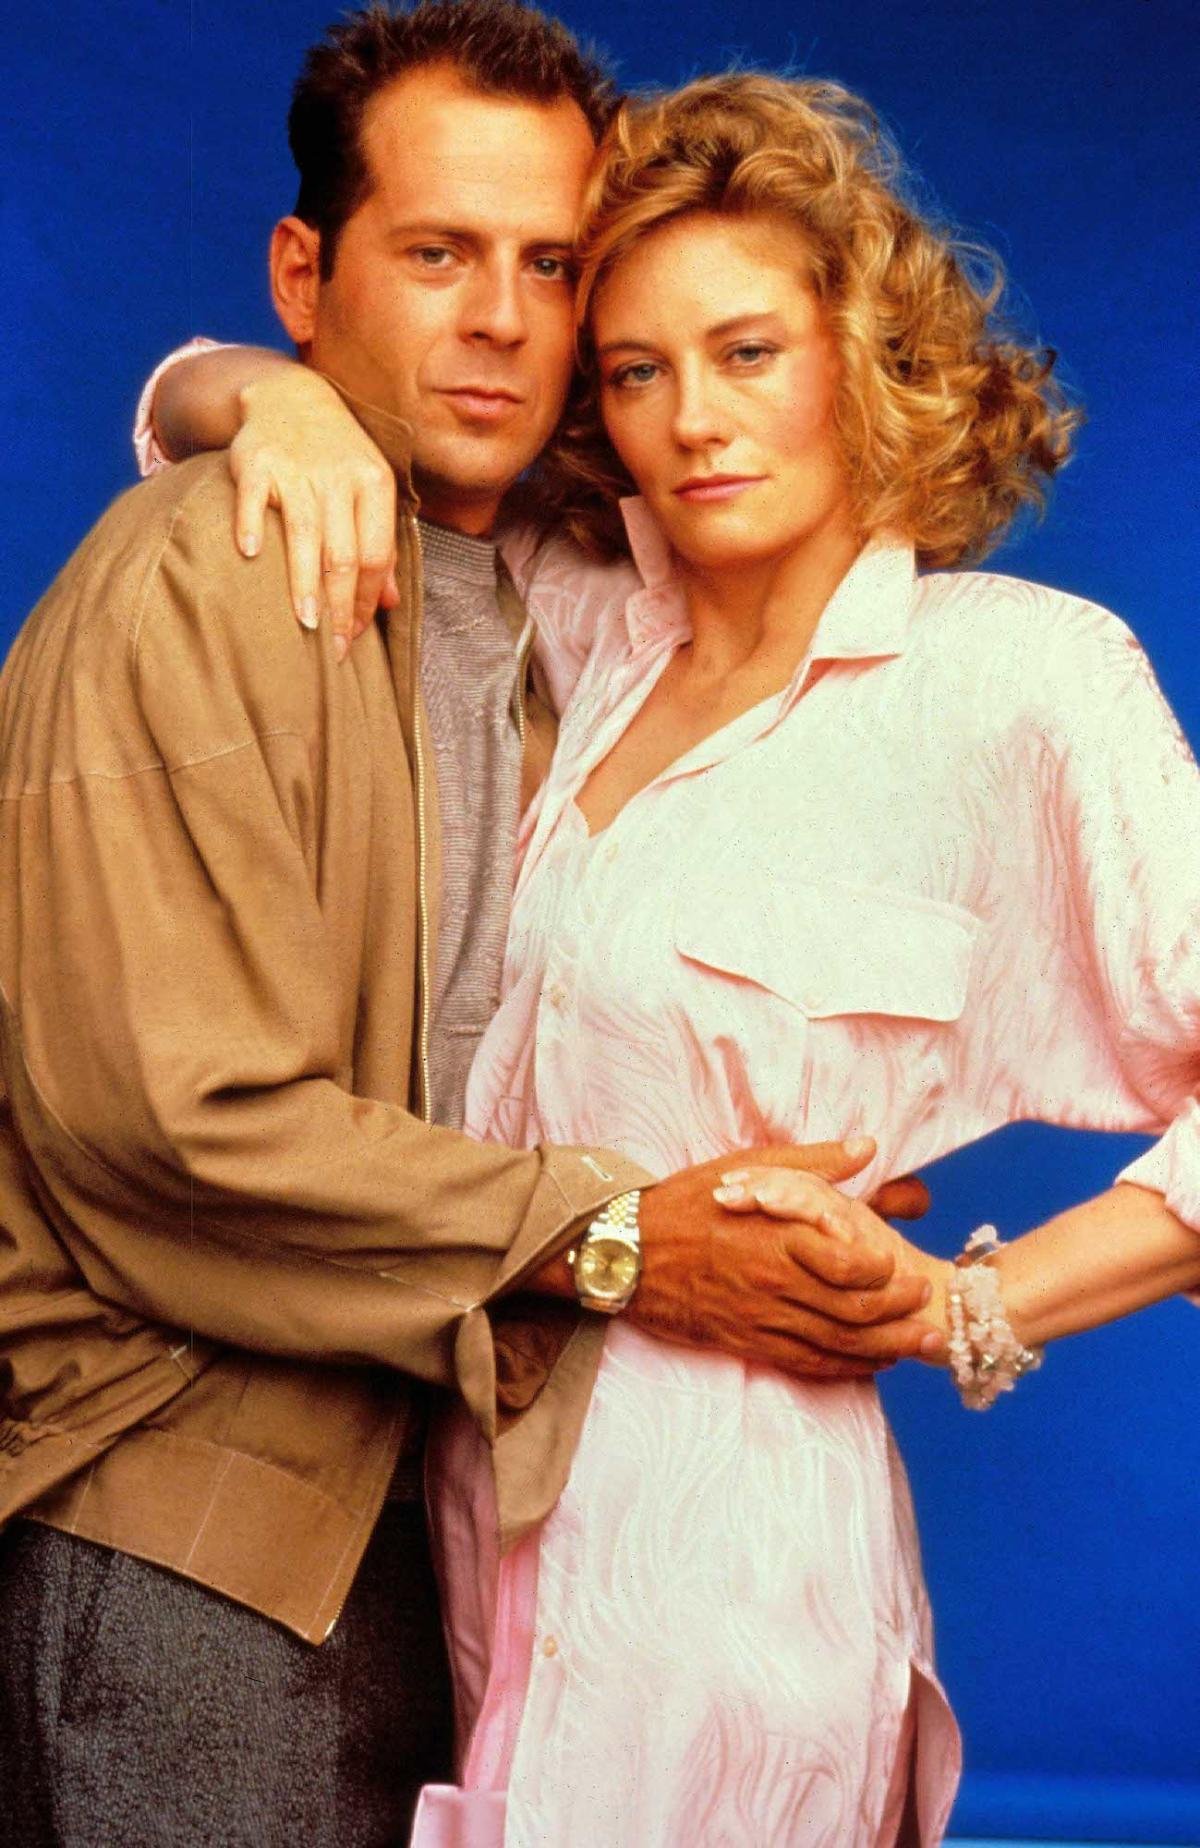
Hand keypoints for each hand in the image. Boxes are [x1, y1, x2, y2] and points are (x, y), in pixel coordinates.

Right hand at [230, 369, 398, 654]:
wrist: (291, 398)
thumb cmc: (336, 460)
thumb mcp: (369, 493)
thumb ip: (381, 546)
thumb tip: (391, 603)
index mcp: (375, 485)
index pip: (376, 556)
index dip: (366, 602)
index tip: (353, 636)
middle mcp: (339, 477)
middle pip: (345, 555)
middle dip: (340, 607)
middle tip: (333, 648)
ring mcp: (298, 468)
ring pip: (306, 536)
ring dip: (305, 584)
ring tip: (306, 625)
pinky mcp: (257, 461)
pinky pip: (254, 499)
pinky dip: (251, 526)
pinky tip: (249, 556)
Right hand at [631, 1137, 946, 1380]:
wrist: (627, 1253)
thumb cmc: (688, 1203)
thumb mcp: (748, 1168)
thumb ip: (812, 1162)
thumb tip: (867, 1147)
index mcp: (779, 1238)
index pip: (849, 1268)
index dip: (886, 1276)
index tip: (906, 1269)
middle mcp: (774, 1284)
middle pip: (853, 1312)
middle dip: (900, 1315)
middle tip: (929, 1311)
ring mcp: (761, 1318)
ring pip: (836, 1344)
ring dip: (885, 1349)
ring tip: (920, 1346)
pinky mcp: (747, 1341)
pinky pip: (805, 1363)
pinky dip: (843, 1368)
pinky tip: (869, 1365)